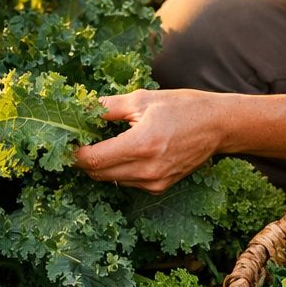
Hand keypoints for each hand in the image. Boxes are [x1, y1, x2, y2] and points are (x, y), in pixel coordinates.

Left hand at [73, 89, 229, 193]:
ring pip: (111, 180)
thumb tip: (80, 109)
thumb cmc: (182, 107)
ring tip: (104, 143)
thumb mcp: (143, 99)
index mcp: (141, 144)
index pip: (93, 160)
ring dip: (102, 165)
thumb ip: (108, 107)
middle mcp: (147, 169)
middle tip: (81, 140)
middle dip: (84, 159)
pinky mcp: (160, 187)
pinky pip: (128, 182)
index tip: (67, 141)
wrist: (218, 125)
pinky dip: (120, 170)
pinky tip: (126, 152)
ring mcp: (155, 182)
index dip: (74, 153)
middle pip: (98, 174)